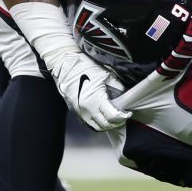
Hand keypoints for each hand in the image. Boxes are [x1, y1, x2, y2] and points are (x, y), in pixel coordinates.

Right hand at [9, 1, 131, 130]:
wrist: (64, 63)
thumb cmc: (83, 65)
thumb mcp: (105, 74)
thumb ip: (116, 87)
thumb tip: (124, 96)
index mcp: (94, 100)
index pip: (112, 116)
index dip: (122, 116)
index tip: (127, 113)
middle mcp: (86, 109)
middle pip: (105, 125)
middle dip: (116, 122)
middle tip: (123, 116)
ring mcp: (79, 111)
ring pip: (96, 127)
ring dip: (106, 125)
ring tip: (114, 118)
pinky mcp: (75, 110)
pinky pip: (88, 123)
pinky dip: (97, 123)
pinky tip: (102, 117)